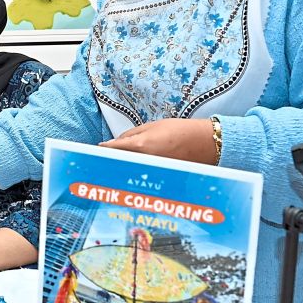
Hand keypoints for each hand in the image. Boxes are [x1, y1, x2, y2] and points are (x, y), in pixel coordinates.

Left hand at [99, 118, 215, 164]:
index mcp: (141, 145)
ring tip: (117, 166)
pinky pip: (143, 174)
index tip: (96, 150)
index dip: (103, 150)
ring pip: (130, 169)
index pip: (114, 148)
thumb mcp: (153, 126)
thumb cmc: (181, 131)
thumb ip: (133, 134)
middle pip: (120, 161)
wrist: (206, 144)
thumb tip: (118, 141)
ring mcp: (152, 170)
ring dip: (123, 167)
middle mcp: (145, 160)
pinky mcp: (160, 176)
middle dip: (112, 160)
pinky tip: (136, 170)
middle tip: (103, 159)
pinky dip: (137, 172)